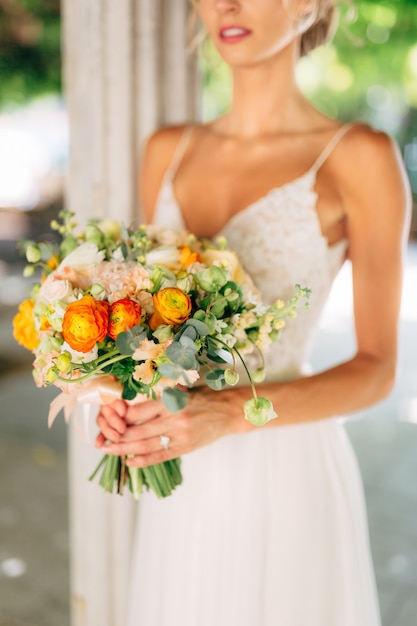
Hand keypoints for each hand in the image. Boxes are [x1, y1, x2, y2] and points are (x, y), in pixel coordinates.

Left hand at [95, 386, 250, 466]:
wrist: (227, 411)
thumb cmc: (201, 399)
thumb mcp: (179, 392)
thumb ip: (158, 400)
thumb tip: (129, 408)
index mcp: (169, 400)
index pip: (136, 411)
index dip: (119, 417)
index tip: (109, 420)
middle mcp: (173, 417)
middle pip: (137, 430)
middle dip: (117, 437)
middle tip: (103, 441)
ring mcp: (180, 434)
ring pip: (146, 445)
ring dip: (125, 450)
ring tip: (110, 451)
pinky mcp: (186, 447)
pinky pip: (161, 456)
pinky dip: (144, 460)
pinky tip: (131, 462)